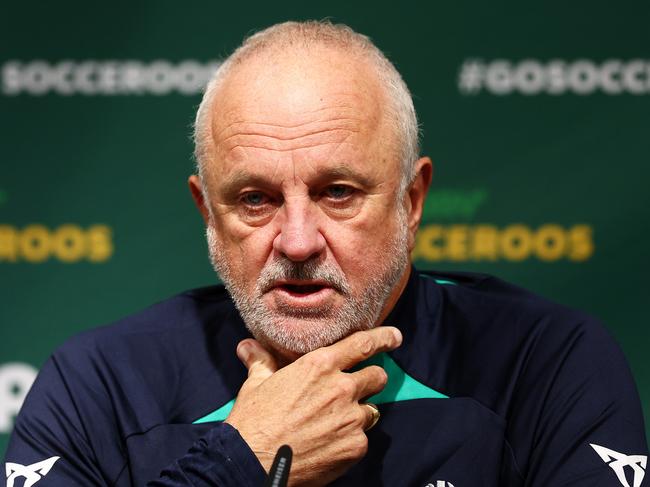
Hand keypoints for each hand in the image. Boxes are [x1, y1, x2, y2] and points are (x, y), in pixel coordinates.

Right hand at [225, 326, 401, 485]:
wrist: (252, 463)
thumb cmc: (253, 421)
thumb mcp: (256, 384)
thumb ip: (262, 361)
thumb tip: (247, 346)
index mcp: (320, 365)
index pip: (363, 344)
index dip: (383, 338)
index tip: (394, 337)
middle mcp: (341, 387)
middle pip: (377, 376)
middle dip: (372, 380)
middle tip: (357, 389)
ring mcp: (351, 418)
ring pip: (372, 409)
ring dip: (359, 413)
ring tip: (335, 423)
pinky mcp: (355, 445)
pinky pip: (362, 437)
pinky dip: (350, 440)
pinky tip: (330, 444)